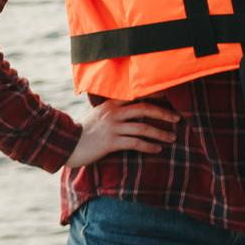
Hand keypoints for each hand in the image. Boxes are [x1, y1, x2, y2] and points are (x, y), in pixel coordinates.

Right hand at [63, 98, 177, 167]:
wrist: (66, 144)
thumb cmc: (83, 131)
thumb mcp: (97, 115)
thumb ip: (112, 110)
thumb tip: (129, 109)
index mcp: (111, 104)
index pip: (137, 95)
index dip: (154, 95)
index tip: (169, 96)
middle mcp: (113, 113)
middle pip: (145, 109)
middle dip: (164, 113)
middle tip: (178, 118)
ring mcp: (113, 127)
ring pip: (143, 127)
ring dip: (160, 133)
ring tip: (172, 138)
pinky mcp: (111, 142)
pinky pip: (135, 143)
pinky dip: (149, 146)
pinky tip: (157, 149)